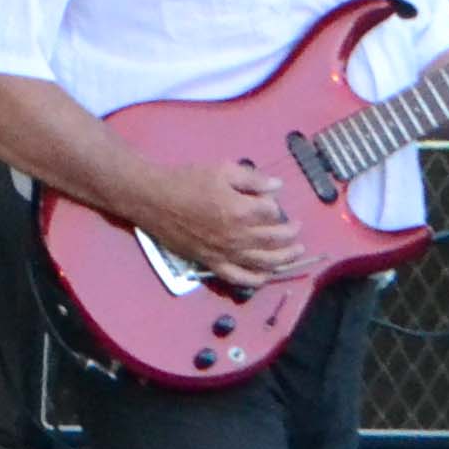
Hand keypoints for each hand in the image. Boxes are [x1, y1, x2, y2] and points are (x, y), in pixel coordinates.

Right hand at [142, 157, 308, 290]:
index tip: (273, 200)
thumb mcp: (222, 169)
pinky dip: (257, 279)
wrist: (152, 199)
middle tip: (297, 228)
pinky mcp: (211, 262)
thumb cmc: (186, 180)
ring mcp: (225, 252)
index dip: (277, 205)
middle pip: (275, 239)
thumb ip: (252, 178)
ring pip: (264, 261)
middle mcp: (238, 235)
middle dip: (291, 233)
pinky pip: (239, 277)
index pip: (273, 211)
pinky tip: (267, 275)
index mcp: (242, 209)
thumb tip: (277, 186)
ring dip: (284, 258)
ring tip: (295, 252)